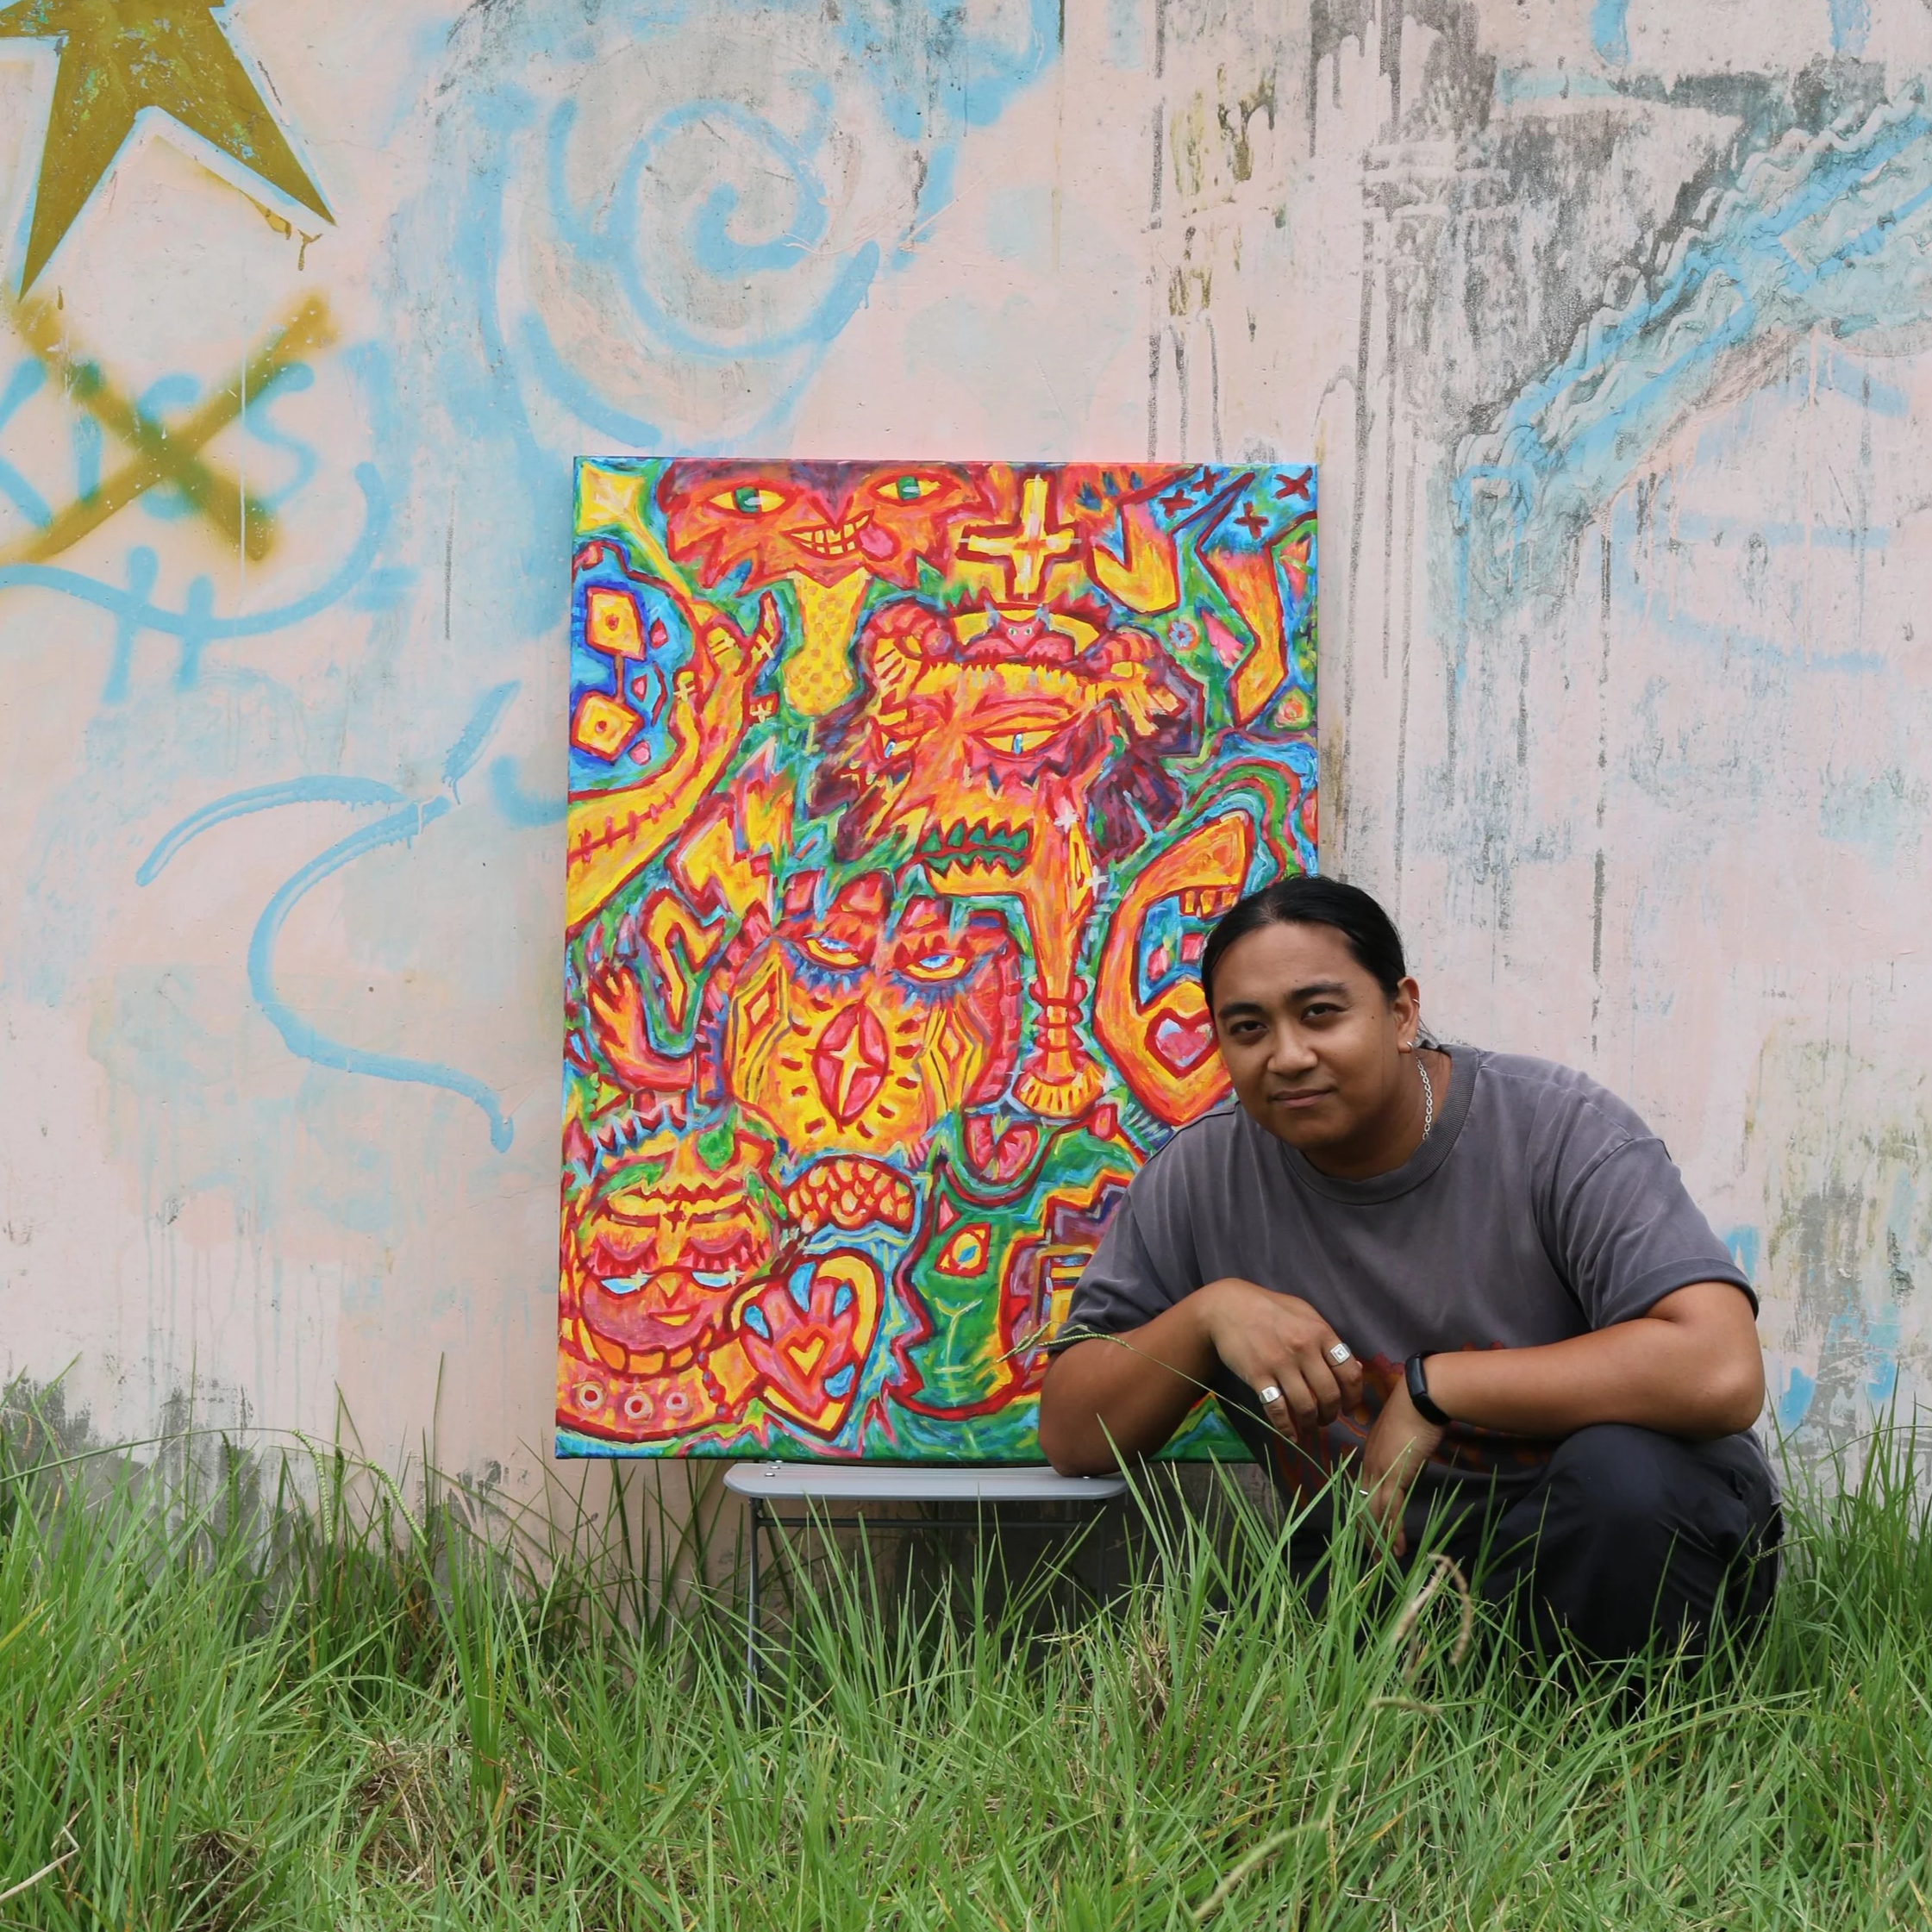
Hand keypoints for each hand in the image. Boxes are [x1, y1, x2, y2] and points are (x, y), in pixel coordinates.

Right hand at [1195, 1278, 1364, 1438]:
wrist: (1229, 1307)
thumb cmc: (1271, 1309)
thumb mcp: (1305, 1315)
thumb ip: (1329, 1340)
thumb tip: (1356, 1368)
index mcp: (1320, 1332)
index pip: (1349, 1373)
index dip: (1353, 1396)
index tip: (1348, 1407)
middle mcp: (1304, 1349)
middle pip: (1329, 1395)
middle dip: (1331, 1415)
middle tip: (1326, 1419)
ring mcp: (1280, 1363)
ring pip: (1306, 1407)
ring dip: (1311, 1424)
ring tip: (1309, 1426)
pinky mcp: (1258, 1376)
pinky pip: (1277, 1410)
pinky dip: (1286, 1428)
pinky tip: (1290, 1434)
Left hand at [1357, 1381, 1445, 1556]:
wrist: (1421, 1398)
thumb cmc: (1417, 1412)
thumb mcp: (1405, 1436)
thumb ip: (1401, 1451)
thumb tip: (1408, 1460)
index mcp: (1371, 1455)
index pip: (1363, 1490)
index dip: (1364, 1514)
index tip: (1367, 1532)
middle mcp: (1369, 1464)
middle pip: (1363, 1505)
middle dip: (1366, 1533)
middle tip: (1370, 1555)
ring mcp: (1380, 1470)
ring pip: (1374, 1511)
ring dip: (1379, 1538)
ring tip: (1383, 1560)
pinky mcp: (1395, 1474)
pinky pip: (1391, 1509)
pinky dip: (1392, 1530)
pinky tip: (1396, 1547)